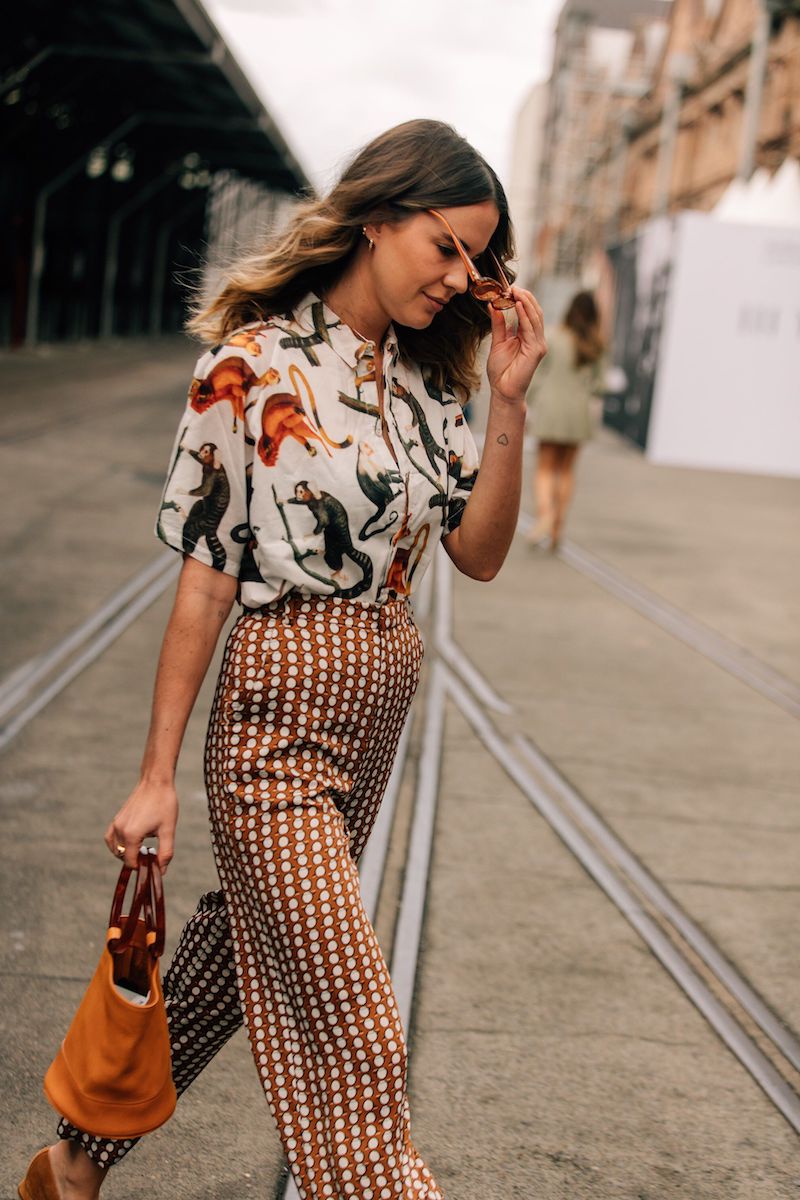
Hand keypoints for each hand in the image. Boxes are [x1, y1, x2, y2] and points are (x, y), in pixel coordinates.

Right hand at [104, 781, 178, 874]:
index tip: (153, 864)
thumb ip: (165, 853)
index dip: (142, 867)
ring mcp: (116, 824)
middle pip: (123, 857)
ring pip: (116, 849)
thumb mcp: (168, 830)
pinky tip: (129, 844)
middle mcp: (119, 830)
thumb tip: (162, 870)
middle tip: (151, 854)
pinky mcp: (116, 819)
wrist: (156, 782)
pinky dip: (116, 845)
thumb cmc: (164, 804)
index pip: (131, 862)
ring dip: (127, 853)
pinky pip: (110, 838)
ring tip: (142, 849)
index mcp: (131, 835)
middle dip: (136, 860)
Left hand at [486, 288, 546, 404]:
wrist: (503, 390)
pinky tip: (518, 305)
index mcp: (527, 336)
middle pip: (534, 312)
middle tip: (512, 286)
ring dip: (526, 302)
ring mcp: (538, 344)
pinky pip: (531, 328)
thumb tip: (494, 306)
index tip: (509, 288)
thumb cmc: (501, 371)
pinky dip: (525, 315)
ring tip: (515, 291)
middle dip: (525, 297)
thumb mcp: (498, 342)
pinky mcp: (536, 350)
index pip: (528, 312)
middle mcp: (536, 338)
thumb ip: (499, 325)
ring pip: (535, 317)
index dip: (521, 299)